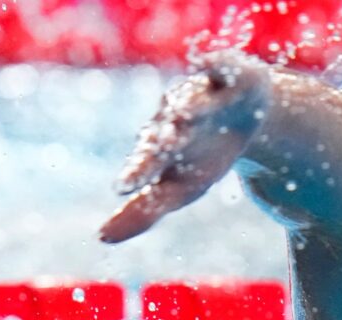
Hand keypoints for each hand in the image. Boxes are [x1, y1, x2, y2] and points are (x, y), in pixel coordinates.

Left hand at [100, 50, 272, 242]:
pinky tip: (209, 58)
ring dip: (189, 107)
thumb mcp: (179, 189)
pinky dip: (216, 62)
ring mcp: (200, 94)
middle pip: (169, 131)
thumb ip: (143, 213)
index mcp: (160, 149)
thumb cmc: (202, 157)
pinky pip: (220, 64)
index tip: (122, 188)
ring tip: (185, 113)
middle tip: (160, 148)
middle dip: (164, 140)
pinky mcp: (226, 73)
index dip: (136, 174)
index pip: (145, 164)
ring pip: (192, 100)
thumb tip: (100, 238)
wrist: (241, 116)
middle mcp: (174, 119)